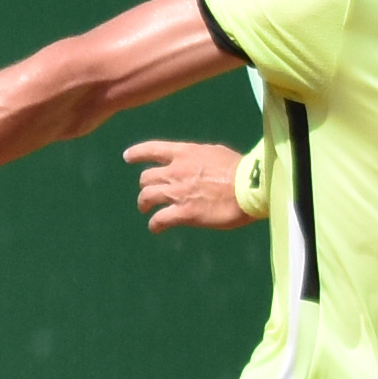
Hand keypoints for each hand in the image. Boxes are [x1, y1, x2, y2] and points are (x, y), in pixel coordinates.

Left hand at [124, 140, 252, 232]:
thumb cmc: (241, 169)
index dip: (137, 153)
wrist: (250, 187)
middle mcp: (176, 171)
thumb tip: (199, 160)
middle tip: (148, 194)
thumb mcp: (217, 152)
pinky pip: (159, 220)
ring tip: (145, 209)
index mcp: (184, 153)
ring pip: (147, 197)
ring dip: (144, 204)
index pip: (152, 149)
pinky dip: (154, 224)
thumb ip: (201, 156)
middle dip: (145, 185)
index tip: (127, 157)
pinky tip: (155, 228)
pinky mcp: (184, 213)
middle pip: (146, 177)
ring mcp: (178, 192)